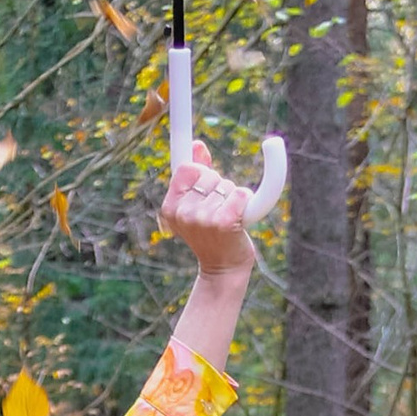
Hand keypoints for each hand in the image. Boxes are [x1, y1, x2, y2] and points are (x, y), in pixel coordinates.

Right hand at [159, 141, 255, 281]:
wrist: (223, 270)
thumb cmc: (211, 236)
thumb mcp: (196, 206)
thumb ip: (196, 176)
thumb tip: (197, 144)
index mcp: (171, 207)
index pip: (185, 169)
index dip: (198, 165)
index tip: (201, 151)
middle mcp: (184, 213)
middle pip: (209, 174)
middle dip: (219, 185)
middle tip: (218, 208)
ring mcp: (202, 219)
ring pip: (226, 185)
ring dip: (233, 197)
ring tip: (228, 218)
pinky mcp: (224, 223)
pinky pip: (240, 193)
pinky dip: (245, 201)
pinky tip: (239, 219)